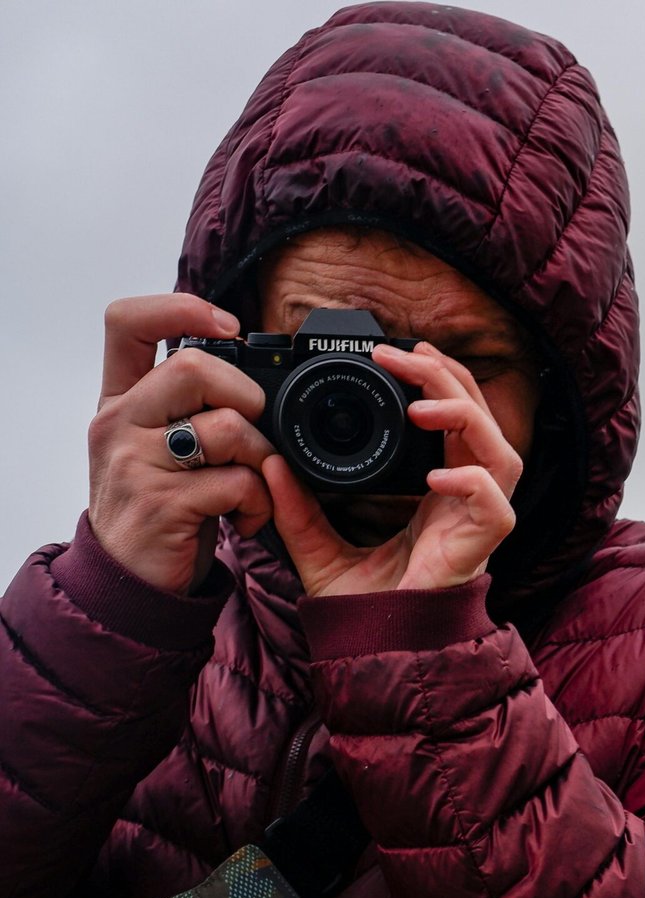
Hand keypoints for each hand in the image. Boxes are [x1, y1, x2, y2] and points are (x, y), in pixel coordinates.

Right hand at [89, 295, 273, 594]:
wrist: (132, 580)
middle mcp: (118, 424)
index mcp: (120, 401)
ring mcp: (135, 464)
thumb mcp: (157, 445)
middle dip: (247, 397)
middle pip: (194, 368)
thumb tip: (245, 361)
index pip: (126, 323)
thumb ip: (185, 404)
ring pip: (229, 427)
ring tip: (252, 487)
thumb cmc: (161, 506)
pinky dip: (260, 502)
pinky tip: (247, 517)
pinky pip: (238, 482)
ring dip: (263, 459)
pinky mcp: (162, 504)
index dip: (181, 307)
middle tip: (253, 436)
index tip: (228, 326)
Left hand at [261, 343, 522, 596]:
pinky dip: (472, 483)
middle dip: (451, 381)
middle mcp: (466, 500)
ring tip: (423, 404)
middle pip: (483, 422)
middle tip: (409, 356)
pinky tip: (437, 476)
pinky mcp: (481, 549)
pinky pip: (496, 507)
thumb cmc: (362, 607)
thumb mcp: (314, 546)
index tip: (397, 355)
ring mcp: (477, 524)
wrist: (375, 653)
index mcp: (438, 492)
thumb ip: (296, 507)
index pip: (453, 420)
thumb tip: (268, 463)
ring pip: (502, 453)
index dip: (435, 381)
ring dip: (468, 419)